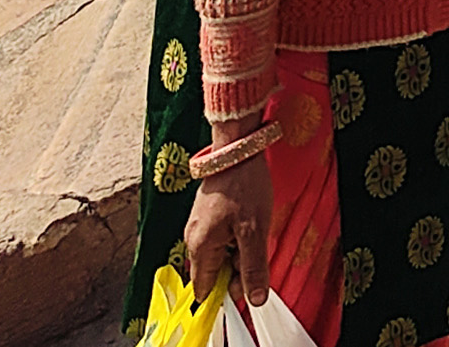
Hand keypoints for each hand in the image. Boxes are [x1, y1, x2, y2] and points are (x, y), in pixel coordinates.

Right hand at [182, 152, 273, 304]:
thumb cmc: (245, 187)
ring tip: (253, 230)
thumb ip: (253, 268)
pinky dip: (236, 238)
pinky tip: (248, 222)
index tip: (248, 283)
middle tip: (255, 247)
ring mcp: (198, 227)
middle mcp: (192, 240)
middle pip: (214, 273)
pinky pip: (220, 240)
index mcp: (199, 248)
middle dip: (237, 269)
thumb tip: (255, 301)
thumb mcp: (255, 231)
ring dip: (239, 252)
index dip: (227, 293)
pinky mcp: (206, 216)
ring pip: (220, 256)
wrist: (237, 148)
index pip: (205, 290)